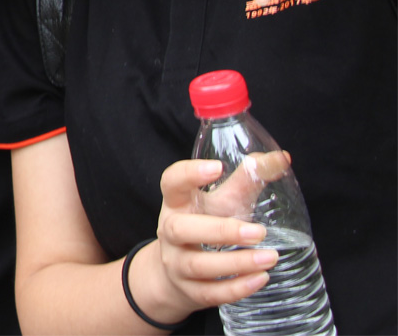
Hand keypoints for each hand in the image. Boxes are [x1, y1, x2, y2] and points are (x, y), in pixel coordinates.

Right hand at [136, 159, 279, 321]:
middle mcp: (170, 232)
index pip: (172, 183)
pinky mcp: (189, 291)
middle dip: (219, 231)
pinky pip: (210, 292)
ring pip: (197, 265)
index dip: (189, 174)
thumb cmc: (205, 227)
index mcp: (177, 203)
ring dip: (235, 262)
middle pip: (180, 229)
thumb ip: (247, 181)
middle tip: (258, 232)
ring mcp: (176, 263)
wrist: (175, 273)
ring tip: (270, 258)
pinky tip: (260, 279)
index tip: (216, 167)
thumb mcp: (221, 202)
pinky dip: (236, 288)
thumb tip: (281, 158)